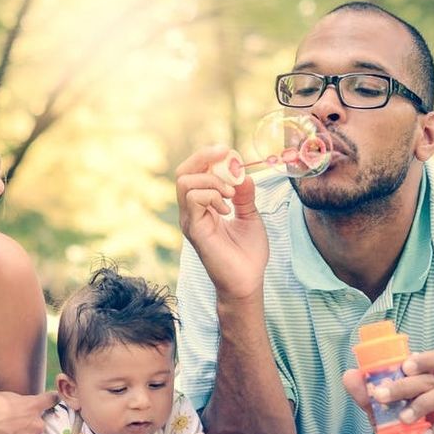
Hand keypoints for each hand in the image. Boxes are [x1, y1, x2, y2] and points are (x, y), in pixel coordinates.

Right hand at [0, 390, 58, 433]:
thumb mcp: (1, 396)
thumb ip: (13, 403)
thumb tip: (11, 406)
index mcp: (32, 406)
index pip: (50, 400)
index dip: (51, 400)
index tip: (54, 400)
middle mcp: (36, 425)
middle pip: (38, 428)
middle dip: (28, 430)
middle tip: (12, 431)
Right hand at [176, 145, 268, 301]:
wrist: (247, 281)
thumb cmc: (248, 254)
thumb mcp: (250, 216)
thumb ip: (244, 194)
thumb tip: (242, 173)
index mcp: (203, 206)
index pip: (194, 171)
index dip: (209, 156)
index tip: (230, 152)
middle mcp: (191, 211)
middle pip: (183, 171)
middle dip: (204, 157)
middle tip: (227, 156)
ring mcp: (190, 220)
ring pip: (185, 181)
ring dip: (212, 179)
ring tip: (231, 194)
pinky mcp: (193, 229)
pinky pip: (194, 199)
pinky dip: (212, 195)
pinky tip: (227, 209)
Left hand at [343, 349, 433, 433]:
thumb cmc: (403, 430)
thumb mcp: (381, 413)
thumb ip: (366, 396)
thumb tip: (349, 375)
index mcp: (427, 381)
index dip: (425, 358)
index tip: (404, 366)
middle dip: (407, 384)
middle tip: (383, 395)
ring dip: (422, 404)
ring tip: (402, 419)